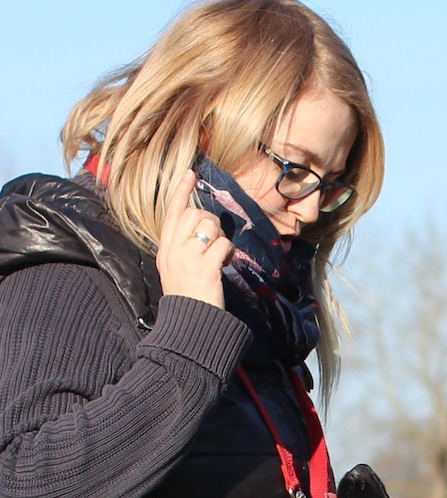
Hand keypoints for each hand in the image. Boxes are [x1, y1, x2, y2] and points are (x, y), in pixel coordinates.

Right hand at [155, 172, 232, 308]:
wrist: (190, 324)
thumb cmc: (189, 298)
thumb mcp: (176, 269)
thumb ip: (184, 248)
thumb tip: (203, 228)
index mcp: (165, 249)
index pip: (172, 213)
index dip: (181, 192)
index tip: (189, 173)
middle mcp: (173, 250)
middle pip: (194, 214)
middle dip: (210, 221)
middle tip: (215, 240)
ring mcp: (187, 258)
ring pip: (209, 225)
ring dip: (221, 237)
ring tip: (220, 255)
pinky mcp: (204, 267)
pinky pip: (222, 244)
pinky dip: (229, 252)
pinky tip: (225, 265)